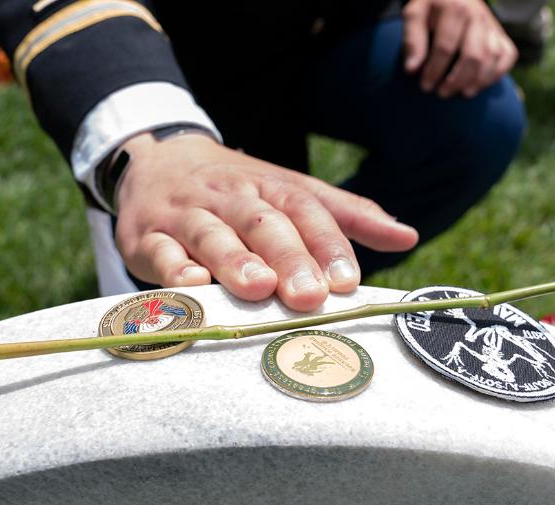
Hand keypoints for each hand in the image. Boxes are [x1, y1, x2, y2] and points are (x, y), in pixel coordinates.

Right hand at [112, 134, 418, 311]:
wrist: (154, 158)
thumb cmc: (236, 191)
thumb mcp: (289, 192)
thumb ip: (346, 216)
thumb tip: (407, 236)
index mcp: (270, 187)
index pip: (304, 210)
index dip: (328, 244)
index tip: (349, 281)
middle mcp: (231, 198)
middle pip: (263, 223)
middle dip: (288, 258)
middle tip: (311, 295)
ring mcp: (187, 215)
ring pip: (212, 234)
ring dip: (235, 261)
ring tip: (258, 288)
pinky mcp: (147, 236)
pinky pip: (161, 251)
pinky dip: (175, 269)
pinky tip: (193, 285)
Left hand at [402, 0, 517, 97]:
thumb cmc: (431, 8)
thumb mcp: (415, 15)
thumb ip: (412, 40)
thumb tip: (411, 69)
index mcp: (455, 9)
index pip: (446, 47)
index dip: (435, 70)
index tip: (425, 86)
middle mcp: (477, 16)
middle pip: (473, 56)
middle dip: (457, 79)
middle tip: (442, 93)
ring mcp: (492, 25)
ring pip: (492, 57)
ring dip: (478, 80)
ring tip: (463, 93)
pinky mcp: (500, 33)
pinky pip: (508, 55)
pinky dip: (498, 72)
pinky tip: (481, 84)